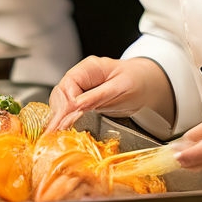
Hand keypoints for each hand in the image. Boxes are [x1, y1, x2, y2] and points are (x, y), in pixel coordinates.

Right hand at [47, 56, 166, 132]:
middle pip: (60, 93)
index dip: (64, 104)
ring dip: (58, 117)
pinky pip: (68, 109)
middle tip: (54, 131)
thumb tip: (76, 105)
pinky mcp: (82, 100)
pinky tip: (62, 129)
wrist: (147, 84)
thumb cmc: (137, 80)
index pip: (68, 84)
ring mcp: (81, 88)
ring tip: (54, 132)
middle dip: (57, 112)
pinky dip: (64, 119)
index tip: (62, 121)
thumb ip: (97, 95)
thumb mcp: (120, 87)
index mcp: (89, 68)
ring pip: (61, 102)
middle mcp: (81, 77)